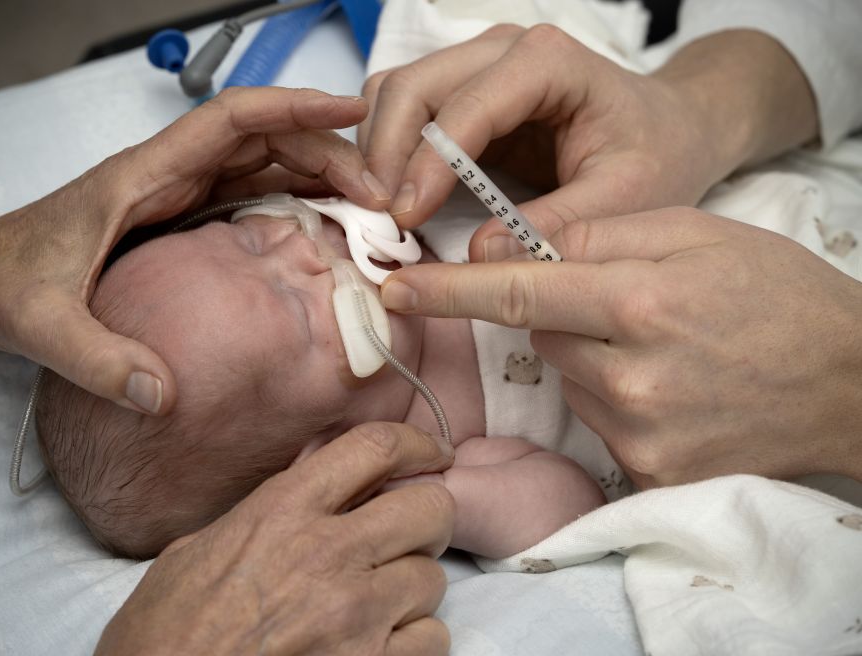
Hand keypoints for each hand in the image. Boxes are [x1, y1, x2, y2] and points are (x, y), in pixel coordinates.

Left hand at [0, 87, 392, 413]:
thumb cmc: (7, 286)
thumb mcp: (45, 324)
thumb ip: (98, 358)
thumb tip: (161, 397)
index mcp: (142, 177)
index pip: (230, 122)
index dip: (293, 110)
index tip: (350, 113)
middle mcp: (168, 177)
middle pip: (263, 141)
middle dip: (328, 153)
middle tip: (381, 194)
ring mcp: (177, 196)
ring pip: (263, 166)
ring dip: (319, 176)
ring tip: (370, 209)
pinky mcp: (181, 219)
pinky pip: (251, 197)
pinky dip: (295, 202)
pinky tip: (326, 230)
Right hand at [95, 422, 455, 655]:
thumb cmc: (164, 632)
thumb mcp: (200, 549)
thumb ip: (265, 512)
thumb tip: (308, 486)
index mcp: (282, 511)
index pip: (375, 448)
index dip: (417, 443)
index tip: (430, 453)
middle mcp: (326, 554)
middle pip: (430, 507)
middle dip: (428, 515)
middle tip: (409, 531)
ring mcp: (353, 616)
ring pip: (432, 576)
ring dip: (412, 585)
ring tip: (378, 599)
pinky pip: (431, 637)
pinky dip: (413, 639)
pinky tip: (379, 641)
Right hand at [358, 25, 816, 261]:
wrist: (668, 131)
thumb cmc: (655, 157)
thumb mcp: (625, 199)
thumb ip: (557, 225)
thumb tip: (479, 259)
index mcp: (546, 63)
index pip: (464, 106)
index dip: (426, 163)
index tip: (404, 218)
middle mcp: (502, 51)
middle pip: (410, 87)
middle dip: (384, 154)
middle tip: (375, 220)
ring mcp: (476, 67)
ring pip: (394, 94)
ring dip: (376, 152)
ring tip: (379, 214)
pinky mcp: (462, 94)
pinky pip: (403, 113)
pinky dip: (386, 153)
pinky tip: (392, 198)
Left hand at [379, 209, 861, 486]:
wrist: (849, 382)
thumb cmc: (774, 292)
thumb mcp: (696, 232)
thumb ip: (599, 235)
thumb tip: (513, 248)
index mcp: (638, 301)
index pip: (515, 290)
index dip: (447, 289)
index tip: (393, 289)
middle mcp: (631, 374)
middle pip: (540, 334)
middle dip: (562, 314)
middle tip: (628, 306)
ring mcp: (638, 432)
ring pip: (567, 378)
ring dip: (591, 357)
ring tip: (662, 349)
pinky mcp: (648, 472)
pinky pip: (596, 422)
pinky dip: (616, 400)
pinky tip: (669, 390)